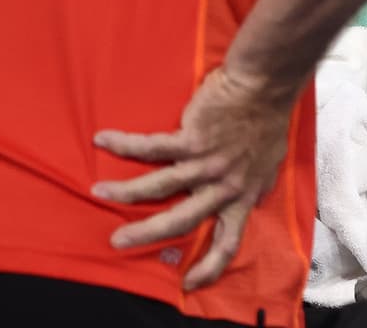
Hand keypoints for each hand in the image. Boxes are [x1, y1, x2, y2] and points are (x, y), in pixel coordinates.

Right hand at [93, 66, 295, 290]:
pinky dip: (124, 144)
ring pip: (158, 186)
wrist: (265, 84)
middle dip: (147, 234)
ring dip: (124, 192)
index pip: (229, 241)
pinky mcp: (192, 138)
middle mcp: (223, 186)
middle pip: (181, 221)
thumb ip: (252, 183)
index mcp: (243, 195)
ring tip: (98, 192)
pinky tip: (103, 140)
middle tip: (119, 240)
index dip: (210, 265)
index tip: (190, 282)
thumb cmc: (267, 119)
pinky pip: (151, 147)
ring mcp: (206, 163)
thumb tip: (249, 196)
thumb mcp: (268, 164)